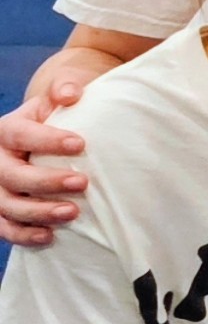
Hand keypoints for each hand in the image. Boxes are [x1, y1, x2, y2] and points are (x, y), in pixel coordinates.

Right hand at [0, 68, 94, 244]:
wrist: (42, 137)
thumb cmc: (55, 116)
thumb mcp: (56, 97)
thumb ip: (64, 88)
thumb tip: (70, 94)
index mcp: (6, 130)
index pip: (21, 134)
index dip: (48, 140)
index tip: (80, 144)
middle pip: (14, 176)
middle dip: (47, 182)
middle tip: (83, 183)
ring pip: (7, 205)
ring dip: (39, 212)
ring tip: (73, 213)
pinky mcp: (0, 210)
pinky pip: (4, 227)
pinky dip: (24, 234)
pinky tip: (49, 236)